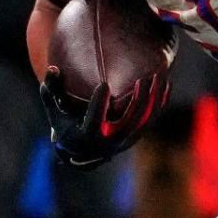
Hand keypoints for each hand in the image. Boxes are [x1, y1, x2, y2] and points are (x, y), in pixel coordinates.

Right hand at [38, 67, 159, 166]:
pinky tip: (166, 83)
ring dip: (153, 98)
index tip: (103, 84)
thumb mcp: (55, 110)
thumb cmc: (66, 124)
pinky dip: (160, 102)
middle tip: (143, 78)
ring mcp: (126, 139)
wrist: (83, 148)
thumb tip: (52, 68)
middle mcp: (110, 141)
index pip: (94, 121)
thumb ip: (51, 90)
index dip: (98, 104)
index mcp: (88, 135)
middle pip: (129, 121)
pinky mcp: (137, 135)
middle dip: (138, 99)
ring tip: (158, 76)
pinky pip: (152, 119)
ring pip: (145, 120)